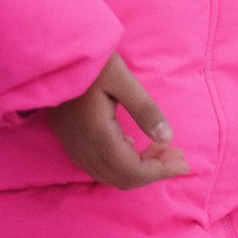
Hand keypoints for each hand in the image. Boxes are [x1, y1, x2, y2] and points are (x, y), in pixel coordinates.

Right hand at [45, 53, 188, 188]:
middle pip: (122, 178)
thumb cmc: (92, 65)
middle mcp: (83, 149)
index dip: (160, 171)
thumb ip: (145, 110)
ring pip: (110, 174)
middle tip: (178, 155)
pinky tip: (136, 146)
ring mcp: (74, 148)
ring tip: (165, 150)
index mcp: (98, 136)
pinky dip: (122, 164)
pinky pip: (98, 166)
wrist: (53, 60)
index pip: (132, 171)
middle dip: (154, 171)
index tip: (184, 162)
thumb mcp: (123, 80)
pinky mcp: (71, 142)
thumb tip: (167, 139)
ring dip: (139, 169)